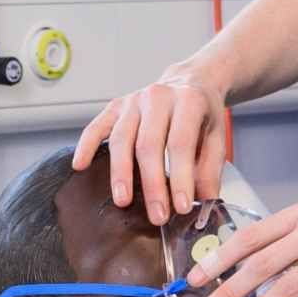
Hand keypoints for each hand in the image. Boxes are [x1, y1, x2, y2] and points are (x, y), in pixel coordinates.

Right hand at [74, 68, 231, 225]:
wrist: (189, 82)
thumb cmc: (202, 113)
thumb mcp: (217, 137)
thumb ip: (210, 170)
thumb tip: (205, 204)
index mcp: (188, 101)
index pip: (181, 143)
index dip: (181, 177)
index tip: (181, 206)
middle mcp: (158, 97)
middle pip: (149, 144)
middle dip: (152, 184)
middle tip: (156, 214)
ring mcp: (134, 100)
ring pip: (121, 139)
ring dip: (121, 173)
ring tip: (123, 201)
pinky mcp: (115, 106)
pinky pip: (97, 126)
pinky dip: (87, 146)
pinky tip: (80, 166)